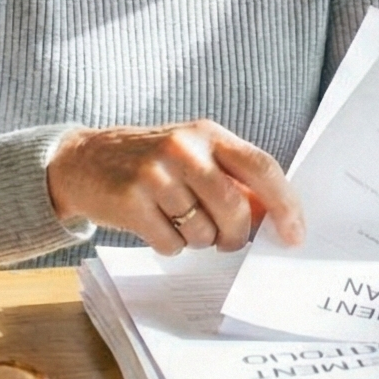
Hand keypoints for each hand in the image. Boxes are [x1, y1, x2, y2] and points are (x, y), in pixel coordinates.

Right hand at [46, 121, 304, 256]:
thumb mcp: (194, 156)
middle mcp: (184, 147)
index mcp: (208, 133)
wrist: (83, 161)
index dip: (285, 204)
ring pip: (202, 232)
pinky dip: (169, 245)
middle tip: (227, 241)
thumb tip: (273, 218)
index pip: (262, 167)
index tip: (295, 234)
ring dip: (197, 240)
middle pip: (235, 208)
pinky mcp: (130, 200)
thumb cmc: (152, 163)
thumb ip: (233, 180)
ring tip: (178, 221)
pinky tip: (154, 225)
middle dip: (236, 235)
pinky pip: (170, 244)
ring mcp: (155, 173)